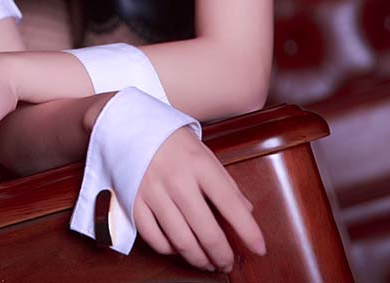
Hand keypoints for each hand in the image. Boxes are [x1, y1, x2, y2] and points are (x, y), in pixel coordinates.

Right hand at [132, 126, 265, 271]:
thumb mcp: (204, 153)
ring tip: (208, 263)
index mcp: (199, 165)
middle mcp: (176, 180)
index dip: (248, 231)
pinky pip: (153, 237)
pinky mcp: (134, 201)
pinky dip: (168, 250)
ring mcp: (152, 192)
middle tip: (228, 262)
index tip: (260, 248)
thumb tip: (246, 211)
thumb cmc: (172, 140)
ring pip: (181, 240)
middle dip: (222, 255)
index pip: (231, 204)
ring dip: (199, 259)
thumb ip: (226, 182)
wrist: (130, 125)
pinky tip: (178, 249)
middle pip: (206, 231)